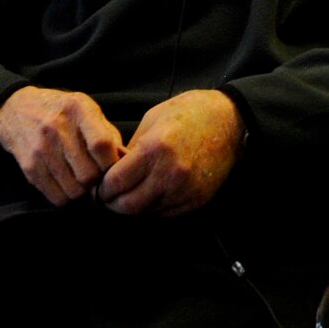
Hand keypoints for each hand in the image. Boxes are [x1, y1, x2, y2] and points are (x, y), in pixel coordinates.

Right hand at [0, 86, 124, 205]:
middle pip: (88, 173)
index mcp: (78, 109)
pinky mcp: (29, 166)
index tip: (113, 168)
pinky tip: (67, 186)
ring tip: (82, 182)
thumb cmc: (61, 111)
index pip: (101, 145)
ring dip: (83, 192)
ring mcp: (41, 148)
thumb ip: (108, 134)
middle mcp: (58, 128)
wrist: (16, 109)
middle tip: (97, 178)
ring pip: (73, 189)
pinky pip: (55, 196)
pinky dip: (66, 197)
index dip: (111, 163)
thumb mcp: (87, 110)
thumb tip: (129, 162)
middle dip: (98, 181)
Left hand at [97, 89, 242, 215]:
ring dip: (134, 207)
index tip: (99, 186)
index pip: (114, 184)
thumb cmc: (188, 114)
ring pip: (146, 213)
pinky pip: (166, 213)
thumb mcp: (151, 121)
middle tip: (109, 197)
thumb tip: (110, 174)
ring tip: (131, 194)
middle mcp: (170, 173)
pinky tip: (153, 193)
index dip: (102, 188)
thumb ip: (129, 150)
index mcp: (154, 149)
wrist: (229, 120)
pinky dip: (154, 207)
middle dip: (113, 203)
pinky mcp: (197, 199)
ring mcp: (185, 189)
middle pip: (128, 205)